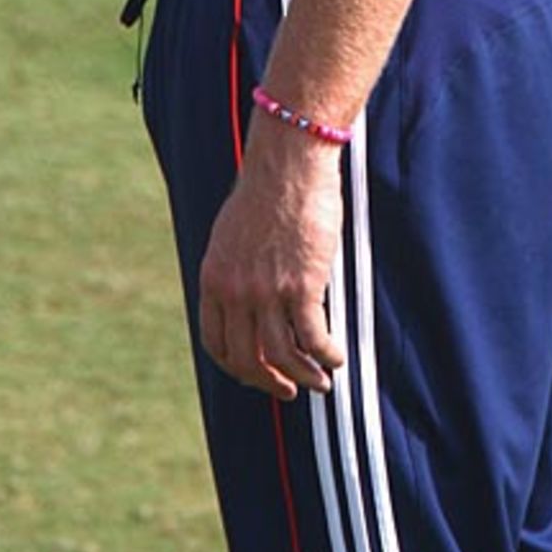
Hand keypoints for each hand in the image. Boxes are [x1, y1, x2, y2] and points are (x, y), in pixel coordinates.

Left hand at [198, 120, 347, 400]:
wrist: (289, 162)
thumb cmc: (268, 189)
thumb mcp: (232, 233)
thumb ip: (235, 268)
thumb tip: (248, 293)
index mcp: (214, 278)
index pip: (217, 343)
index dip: (237, 367)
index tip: (256, 374)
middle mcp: (235, 291)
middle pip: (247, 359)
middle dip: (270, 382)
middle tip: (289, 389)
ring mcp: (267, 291)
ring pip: (282, 357)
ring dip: (304, 377)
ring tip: (321, 381)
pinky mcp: (301, 286)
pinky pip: (313, 338)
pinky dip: (327, 355)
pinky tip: (337, 357)